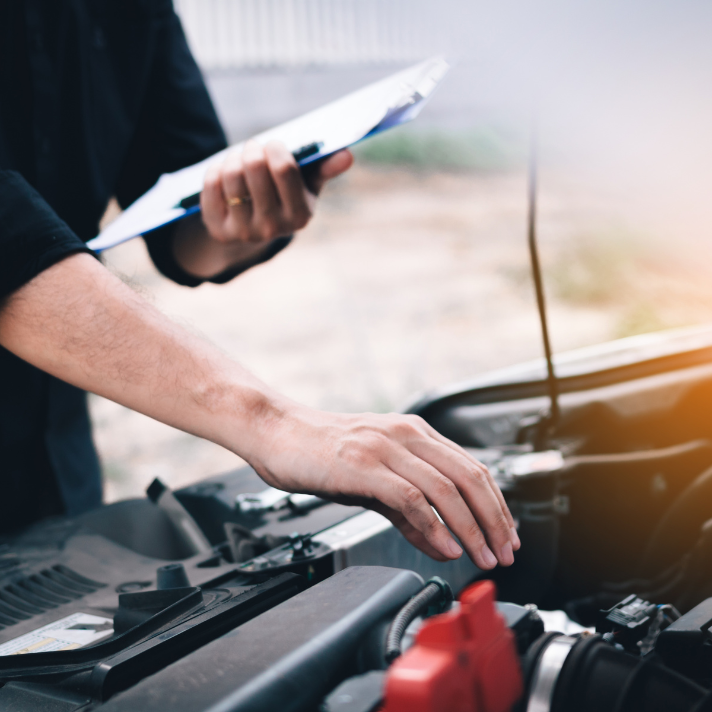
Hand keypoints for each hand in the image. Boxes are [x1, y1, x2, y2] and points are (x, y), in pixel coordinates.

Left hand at [200, 139, 352, 245]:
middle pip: (254, 167)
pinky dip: (216, 169)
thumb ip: (325, 168)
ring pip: (231, 173)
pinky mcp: (218, 228)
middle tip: (254, 147)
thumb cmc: (285, 197)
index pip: (284, 170)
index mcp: (300, 215)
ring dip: (233, 157)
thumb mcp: (307, 186)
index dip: (275, 149)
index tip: (274, 144)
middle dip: (253, 148)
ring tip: (239, 159)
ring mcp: (244, 231)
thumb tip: (348, 154)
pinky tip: (224, 173)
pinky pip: (211, 184)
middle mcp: (273, 228)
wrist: (253, 229)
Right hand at [246, 405, 519, 569]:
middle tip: (504, 552)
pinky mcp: (363, 464)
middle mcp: (405, 434)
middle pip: (469, 477)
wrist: (276, 431)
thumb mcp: (374, 482)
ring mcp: (385, 447)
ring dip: (471, 527)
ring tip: (482, 556)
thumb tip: (445, 543)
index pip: (472, 467)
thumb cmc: (322, 453)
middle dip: (494, 519)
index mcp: (414, 432)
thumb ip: (411, 513)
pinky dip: (433, 525)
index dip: (496, 504)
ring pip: (446, 488)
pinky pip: (411, 497)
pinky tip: (445, 546)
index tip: (506, 535)